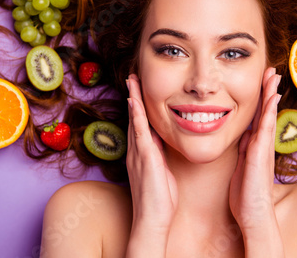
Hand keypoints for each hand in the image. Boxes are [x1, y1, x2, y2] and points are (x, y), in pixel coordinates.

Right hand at [125, 75, 177, 254]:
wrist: (152, 220)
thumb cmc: (160, 199)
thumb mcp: (162, 172)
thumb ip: (160, 156)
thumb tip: (164, 143)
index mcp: (143, 153)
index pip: (141, 124)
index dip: (140, 106)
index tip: (140, 89)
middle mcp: (137, 150)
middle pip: (135, 117)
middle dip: (134, 96)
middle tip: (133, 77)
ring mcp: (139, 153)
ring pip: (135, 120)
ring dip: (134, 99)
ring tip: (132, 80)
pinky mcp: (145, 158)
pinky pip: (139, 132)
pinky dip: (137, 116)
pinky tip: (135, 102)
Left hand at [229, 67, 283, 252]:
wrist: (253, 215)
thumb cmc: (246, 195)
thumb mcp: (241, 167)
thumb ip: (243, 150)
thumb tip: (243, 135)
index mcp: (255, 146)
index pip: (259, 117)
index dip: (261, 99)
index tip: (262, 82)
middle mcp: (262, 144)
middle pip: (267, 112)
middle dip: (268, 91)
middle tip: (271, 71)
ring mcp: (263, 148)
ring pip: (268, 115)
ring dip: (270, 95)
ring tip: (273, 76)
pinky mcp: (260, 154)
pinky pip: (265, 128)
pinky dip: (269, 112)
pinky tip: (272, 98)